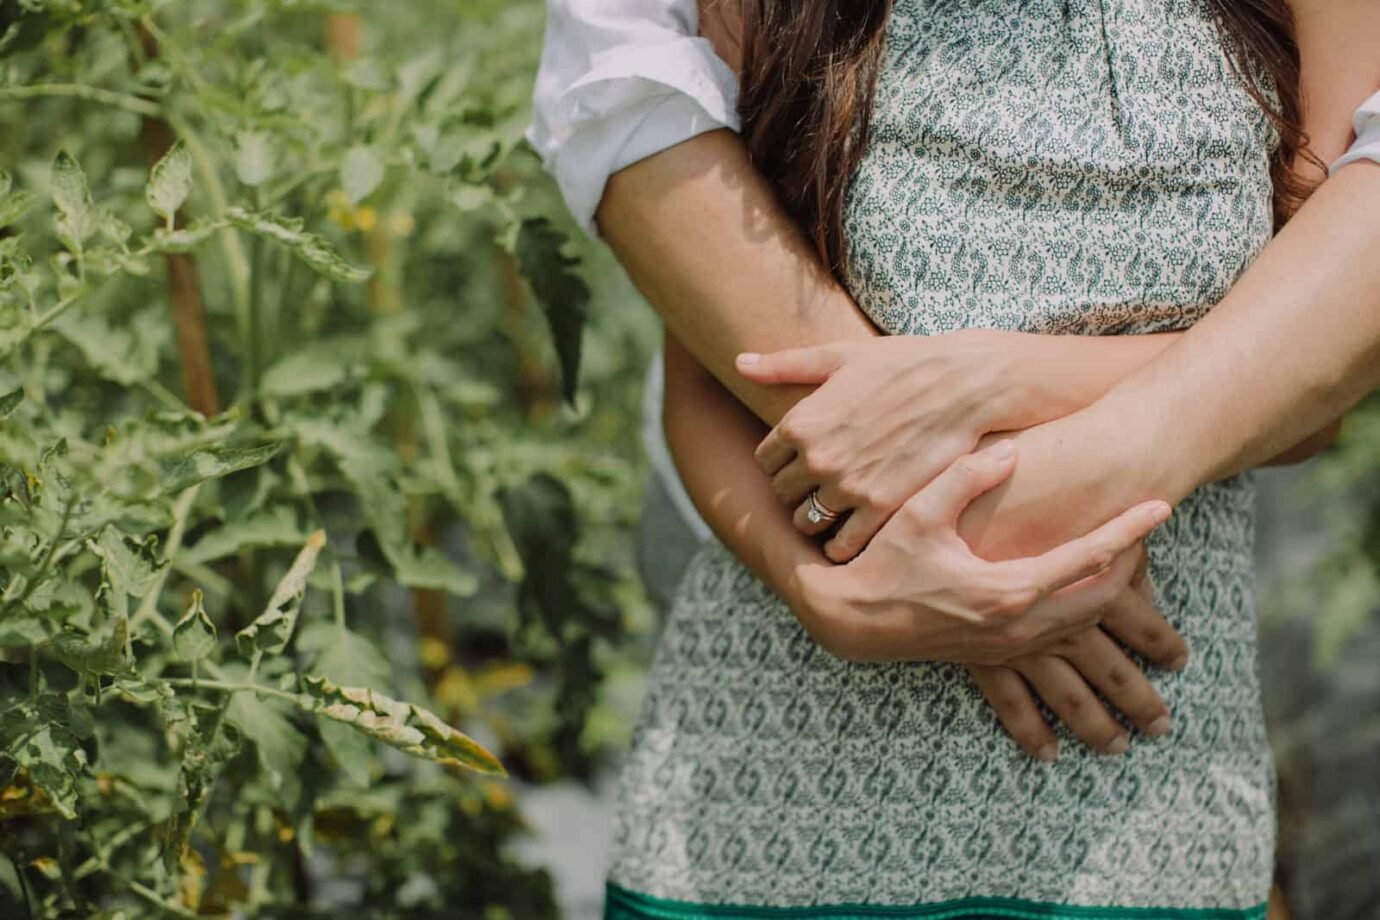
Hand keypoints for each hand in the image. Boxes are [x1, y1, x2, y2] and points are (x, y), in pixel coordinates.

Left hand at [737, 331, 1068, 561]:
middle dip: (798, 493)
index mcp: (801, 422)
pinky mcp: (881, 508)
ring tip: (840, 510)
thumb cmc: (903, 363)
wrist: (966, 383)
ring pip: (807, 523)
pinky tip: (859, 530)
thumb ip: (785, 366)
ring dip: (818, 520)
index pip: (765, 462)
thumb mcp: (839, 357)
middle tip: (822, 488)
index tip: (804, 461)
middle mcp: (817, 457)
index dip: (783, 464)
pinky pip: (842, 545)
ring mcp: (848, 486)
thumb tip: (740, 362)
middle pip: (783, 496)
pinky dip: (844, 544)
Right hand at [791, 440, 1186, 755]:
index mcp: (1010, 586)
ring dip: (1118, 694)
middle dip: (1148, 634)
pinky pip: (1035, 693)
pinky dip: (1058, 714)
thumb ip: (969, 478)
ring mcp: (1003, 647)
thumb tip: (1013, 451)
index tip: (1161, 509)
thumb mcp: (922, 511)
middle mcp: (1017, 624)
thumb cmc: (882, 559)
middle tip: (1179, 640)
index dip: (1128, 532)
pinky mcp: (986, 660)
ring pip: (1078, 672)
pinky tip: (1068, 743)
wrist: (846, 615)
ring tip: (1158, 721)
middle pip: (1101, 622)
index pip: (1089, 558)